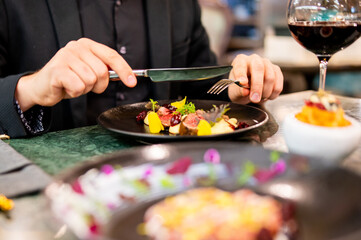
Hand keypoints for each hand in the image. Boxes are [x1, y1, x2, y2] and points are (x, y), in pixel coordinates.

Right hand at [15, 38, 136, 110]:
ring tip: (74, 85)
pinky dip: (75, 93)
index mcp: (87, 45)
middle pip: (102, 71)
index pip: (112, 56)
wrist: (43, 86)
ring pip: (90, 81)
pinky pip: (78, 87)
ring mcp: (66, 56)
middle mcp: (76, 47)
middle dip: (98, 85)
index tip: (132, 82)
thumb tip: (127, 75)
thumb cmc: (68, 79)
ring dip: (85, 89)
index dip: (124, 69)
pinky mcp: (57, 69)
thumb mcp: (89, 71)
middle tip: (87, 85)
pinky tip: (67, 88)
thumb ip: (105, 69)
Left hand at [227, 54, 282, 103]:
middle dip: (257, 86)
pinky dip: (272, 94)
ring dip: (265, 92)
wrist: (248, 89)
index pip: (240, 65)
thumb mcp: (235, 91)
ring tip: (258, 99)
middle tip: (254, 99)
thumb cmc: (239, 88)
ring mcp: (267, 64)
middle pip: (259, 69)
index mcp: (240, 61)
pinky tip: (266, 97)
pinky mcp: (276, 71)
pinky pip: (278, 84)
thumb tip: (245, 92)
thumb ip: (239, 91)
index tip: (242, 83)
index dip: (241, 74)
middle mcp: (254, 59)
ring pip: (270, 78)